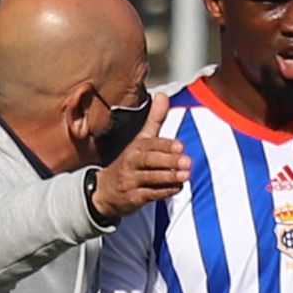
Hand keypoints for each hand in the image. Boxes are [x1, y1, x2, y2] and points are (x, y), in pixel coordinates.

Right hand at [91, 94, 190, 218]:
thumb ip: (154, 120)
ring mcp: (131, 181)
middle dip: (168, 161)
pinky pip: (150, 195)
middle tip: (187, 161)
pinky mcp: (134, 198)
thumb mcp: (140, 140)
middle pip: (149, 161)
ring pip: (151, 179)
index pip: (150, 144)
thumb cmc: (129, 163)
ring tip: (186, 175)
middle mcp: (131, 163)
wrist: (105, 191)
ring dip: (169, 177)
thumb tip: (162, 94)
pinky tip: (177, 187)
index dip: (165, 145)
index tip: (180, 146)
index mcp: (135, 147)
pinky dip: (164, 192)